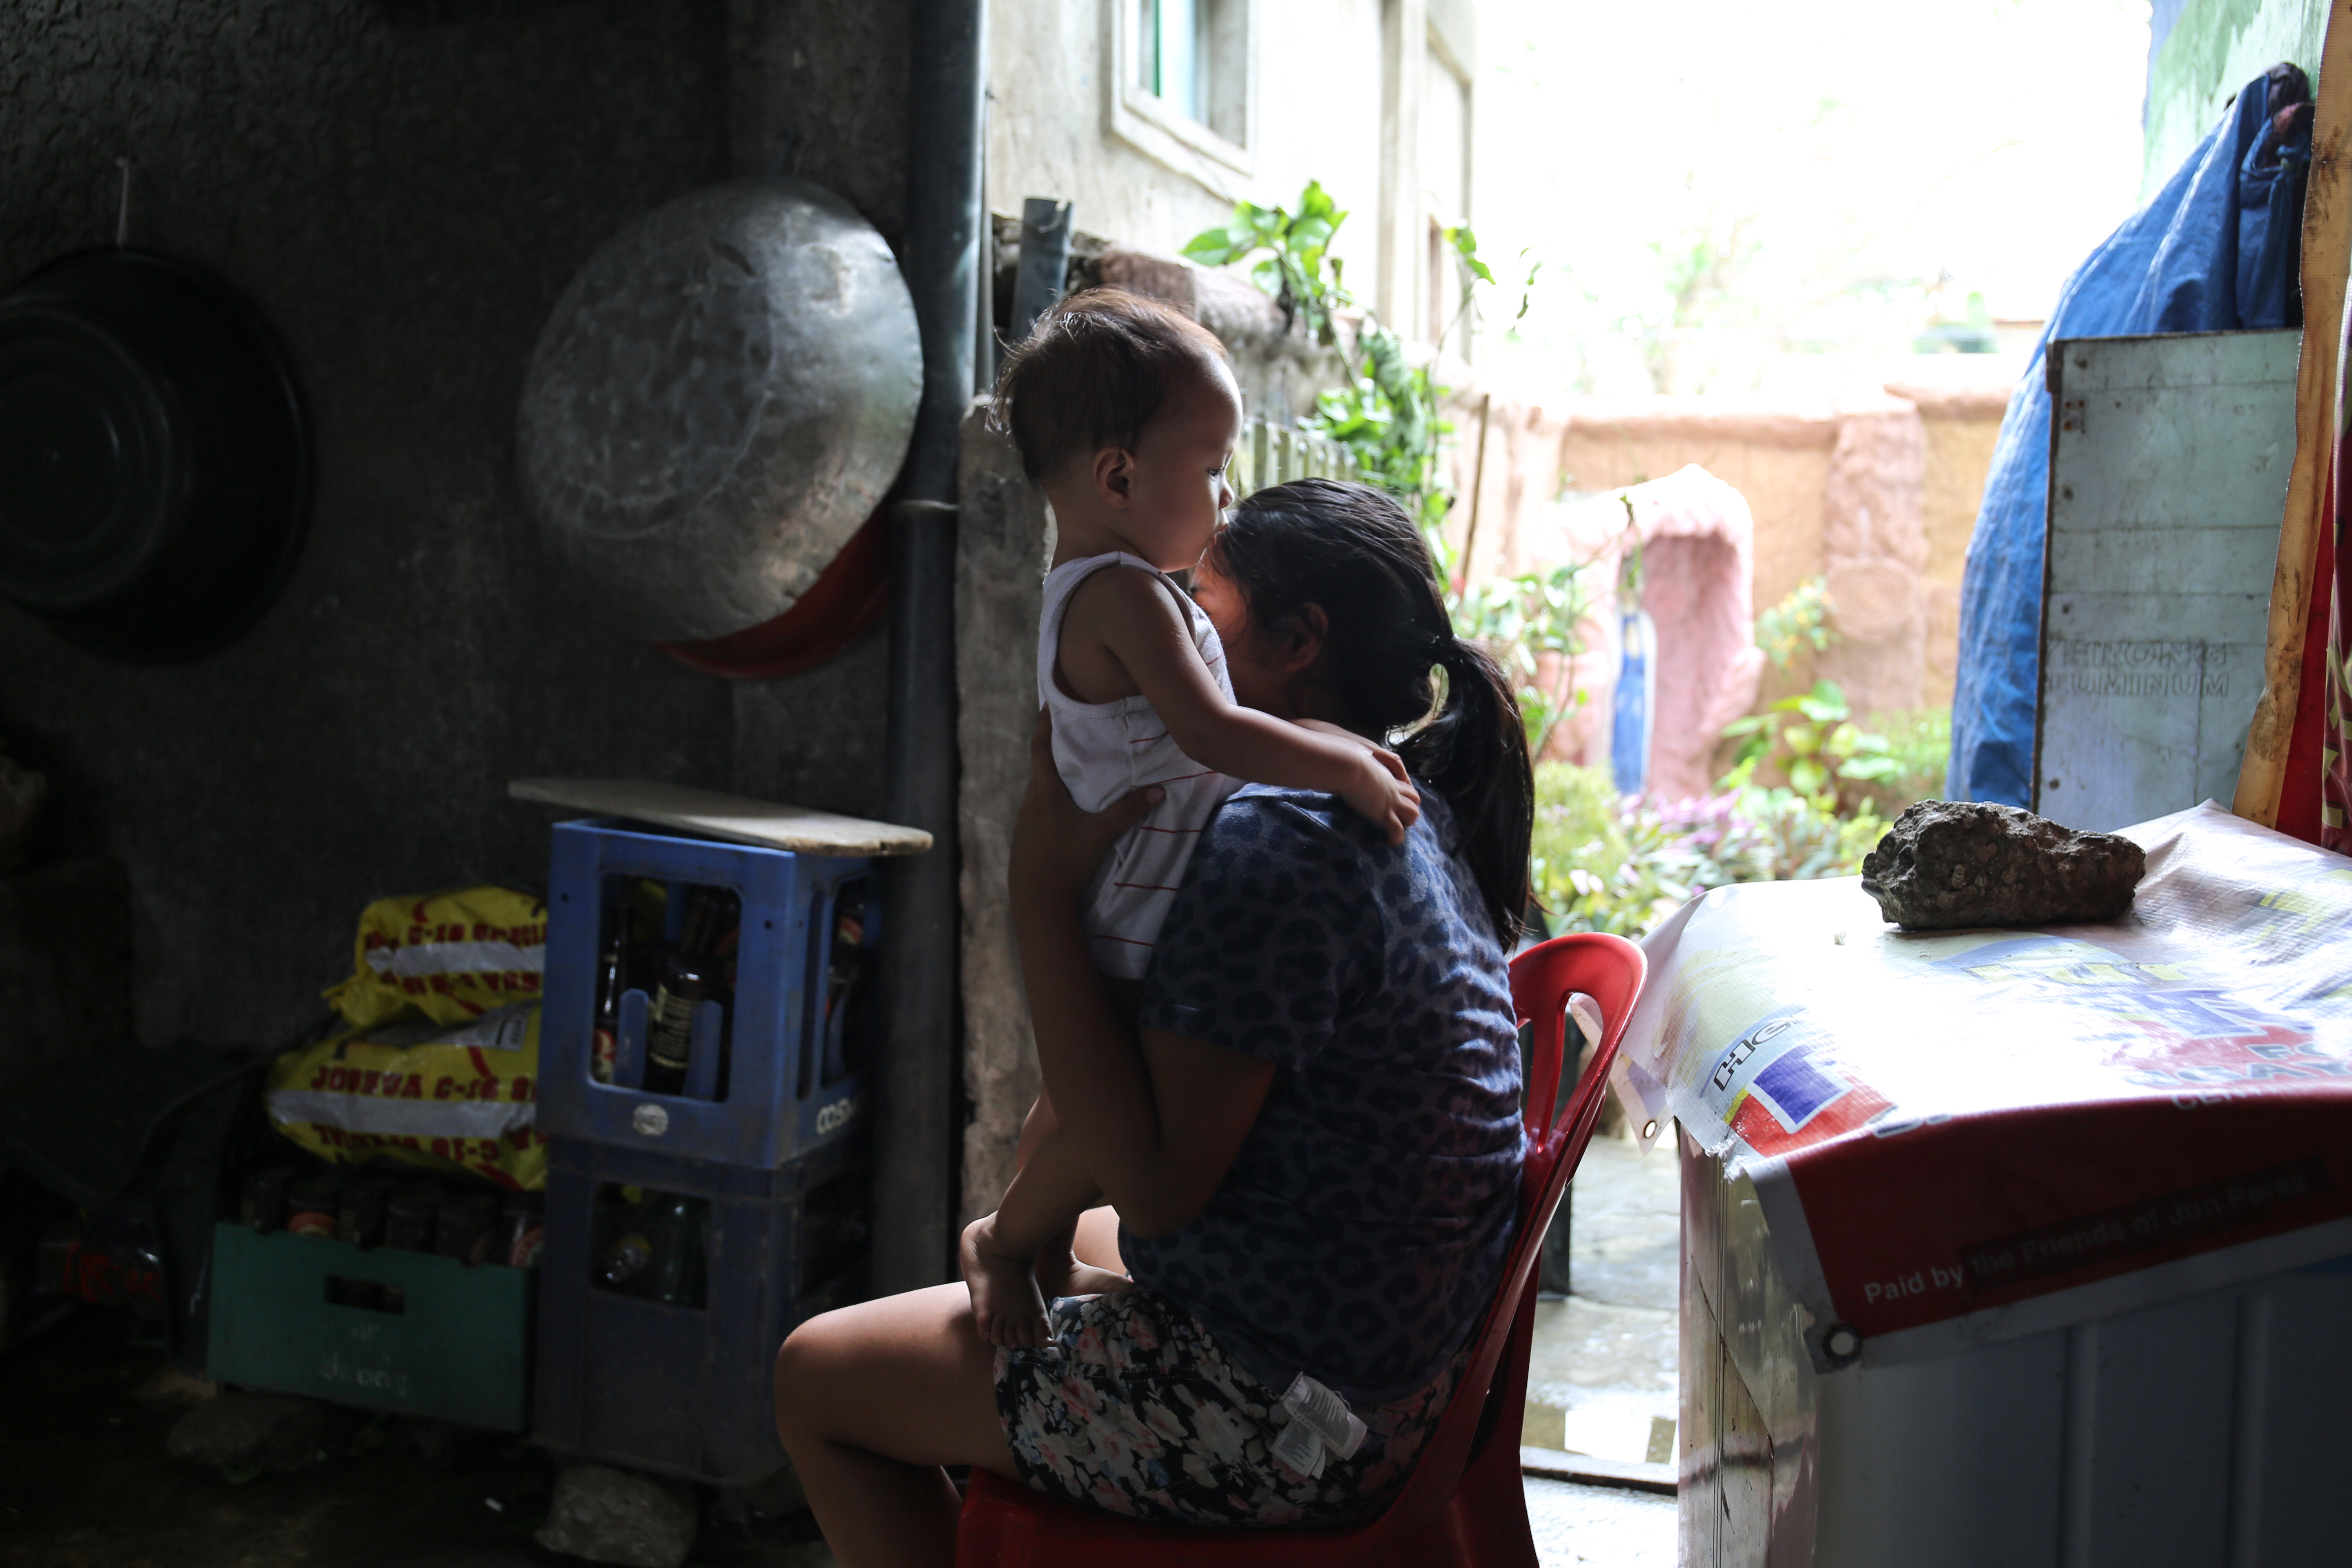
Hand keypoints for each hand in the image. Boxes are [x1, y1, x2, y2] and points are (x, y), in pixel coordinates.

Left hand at [1012, 708, 1162, 909]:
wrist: (1037, 902)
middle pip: (1040, 773)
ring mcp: (1023, 826)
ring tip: (1075, 782)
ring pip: (1039, 797)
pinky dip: (1051, 810)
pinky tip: (1065, 821)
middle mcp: (1029, 805)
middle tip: (1074, 744)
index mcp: (1044, 795)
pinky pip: (1038, 818)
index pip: (1040, 750)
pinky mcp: (1024, 845)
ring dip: (1054, 787)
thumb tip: (1159, 790)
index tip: (1048, 705)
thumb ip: (1128, 811)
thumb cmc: (1067, 862)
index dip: (1043, 726)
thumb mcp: (1100, 835)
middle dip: (1054, 757)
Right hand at [1341, 749, 1420, 843]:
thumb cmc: (1351, 763)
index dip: (1406, 797)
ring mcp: (1391, 802)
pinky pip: (1397, 830)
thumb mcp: (1362, 765)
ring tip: (1397, 830)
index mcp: (1389, 779)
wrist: (1352, 768)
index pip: (1406, 788)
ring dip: (1407, 823)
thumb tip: (1354, 767)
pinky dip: (1396, 838)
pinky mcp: (1384, 814)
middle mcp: (1394, 791)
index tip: (1398, 804)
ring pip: (1413, 814)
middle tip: (1400, 819)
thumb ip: (1364, 770)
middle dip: (1410, 811)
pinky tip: (1389, 841)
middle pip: (1415, 801)